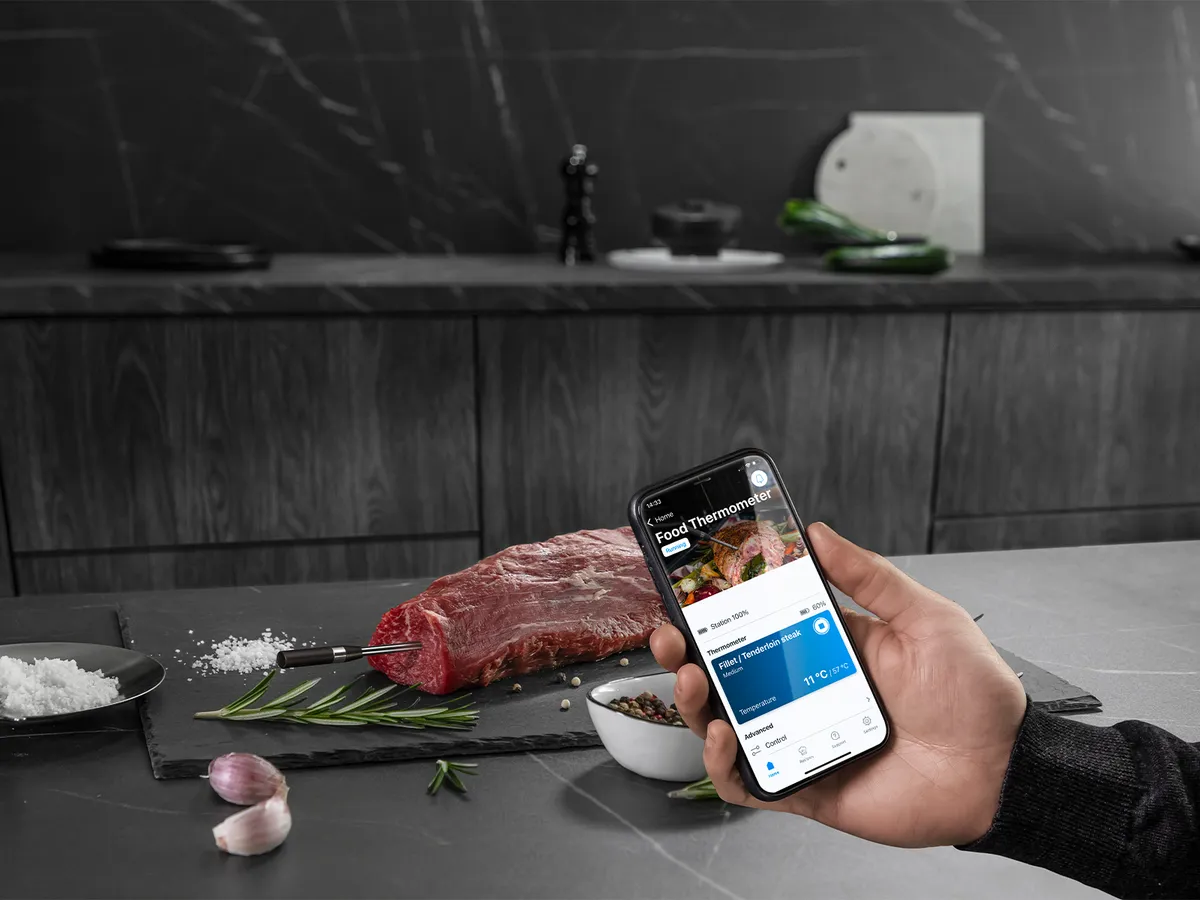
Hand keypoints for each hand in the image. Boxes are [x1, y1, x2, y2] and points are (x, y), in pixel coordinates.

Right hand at [650, 522, 1025, 847]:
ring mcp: (802, 741)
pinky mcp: (807, 787)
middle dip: (687, 654)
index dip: (718, 613)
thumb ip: (869, 576)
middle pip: (728, 675)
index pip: (757, 627)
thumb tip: (818, 533)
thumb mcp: (924, 616)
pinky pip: (749, 781)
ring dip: (694, 703)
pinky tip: (723, 735)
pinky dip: (723, 763)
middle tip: (670, 635)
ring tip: (692, 679)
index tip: (689, 591)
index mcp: (828, 650)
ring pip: (726, 724)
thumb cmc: (974, 695)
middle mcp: (807, 694)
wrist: (1005, 769)